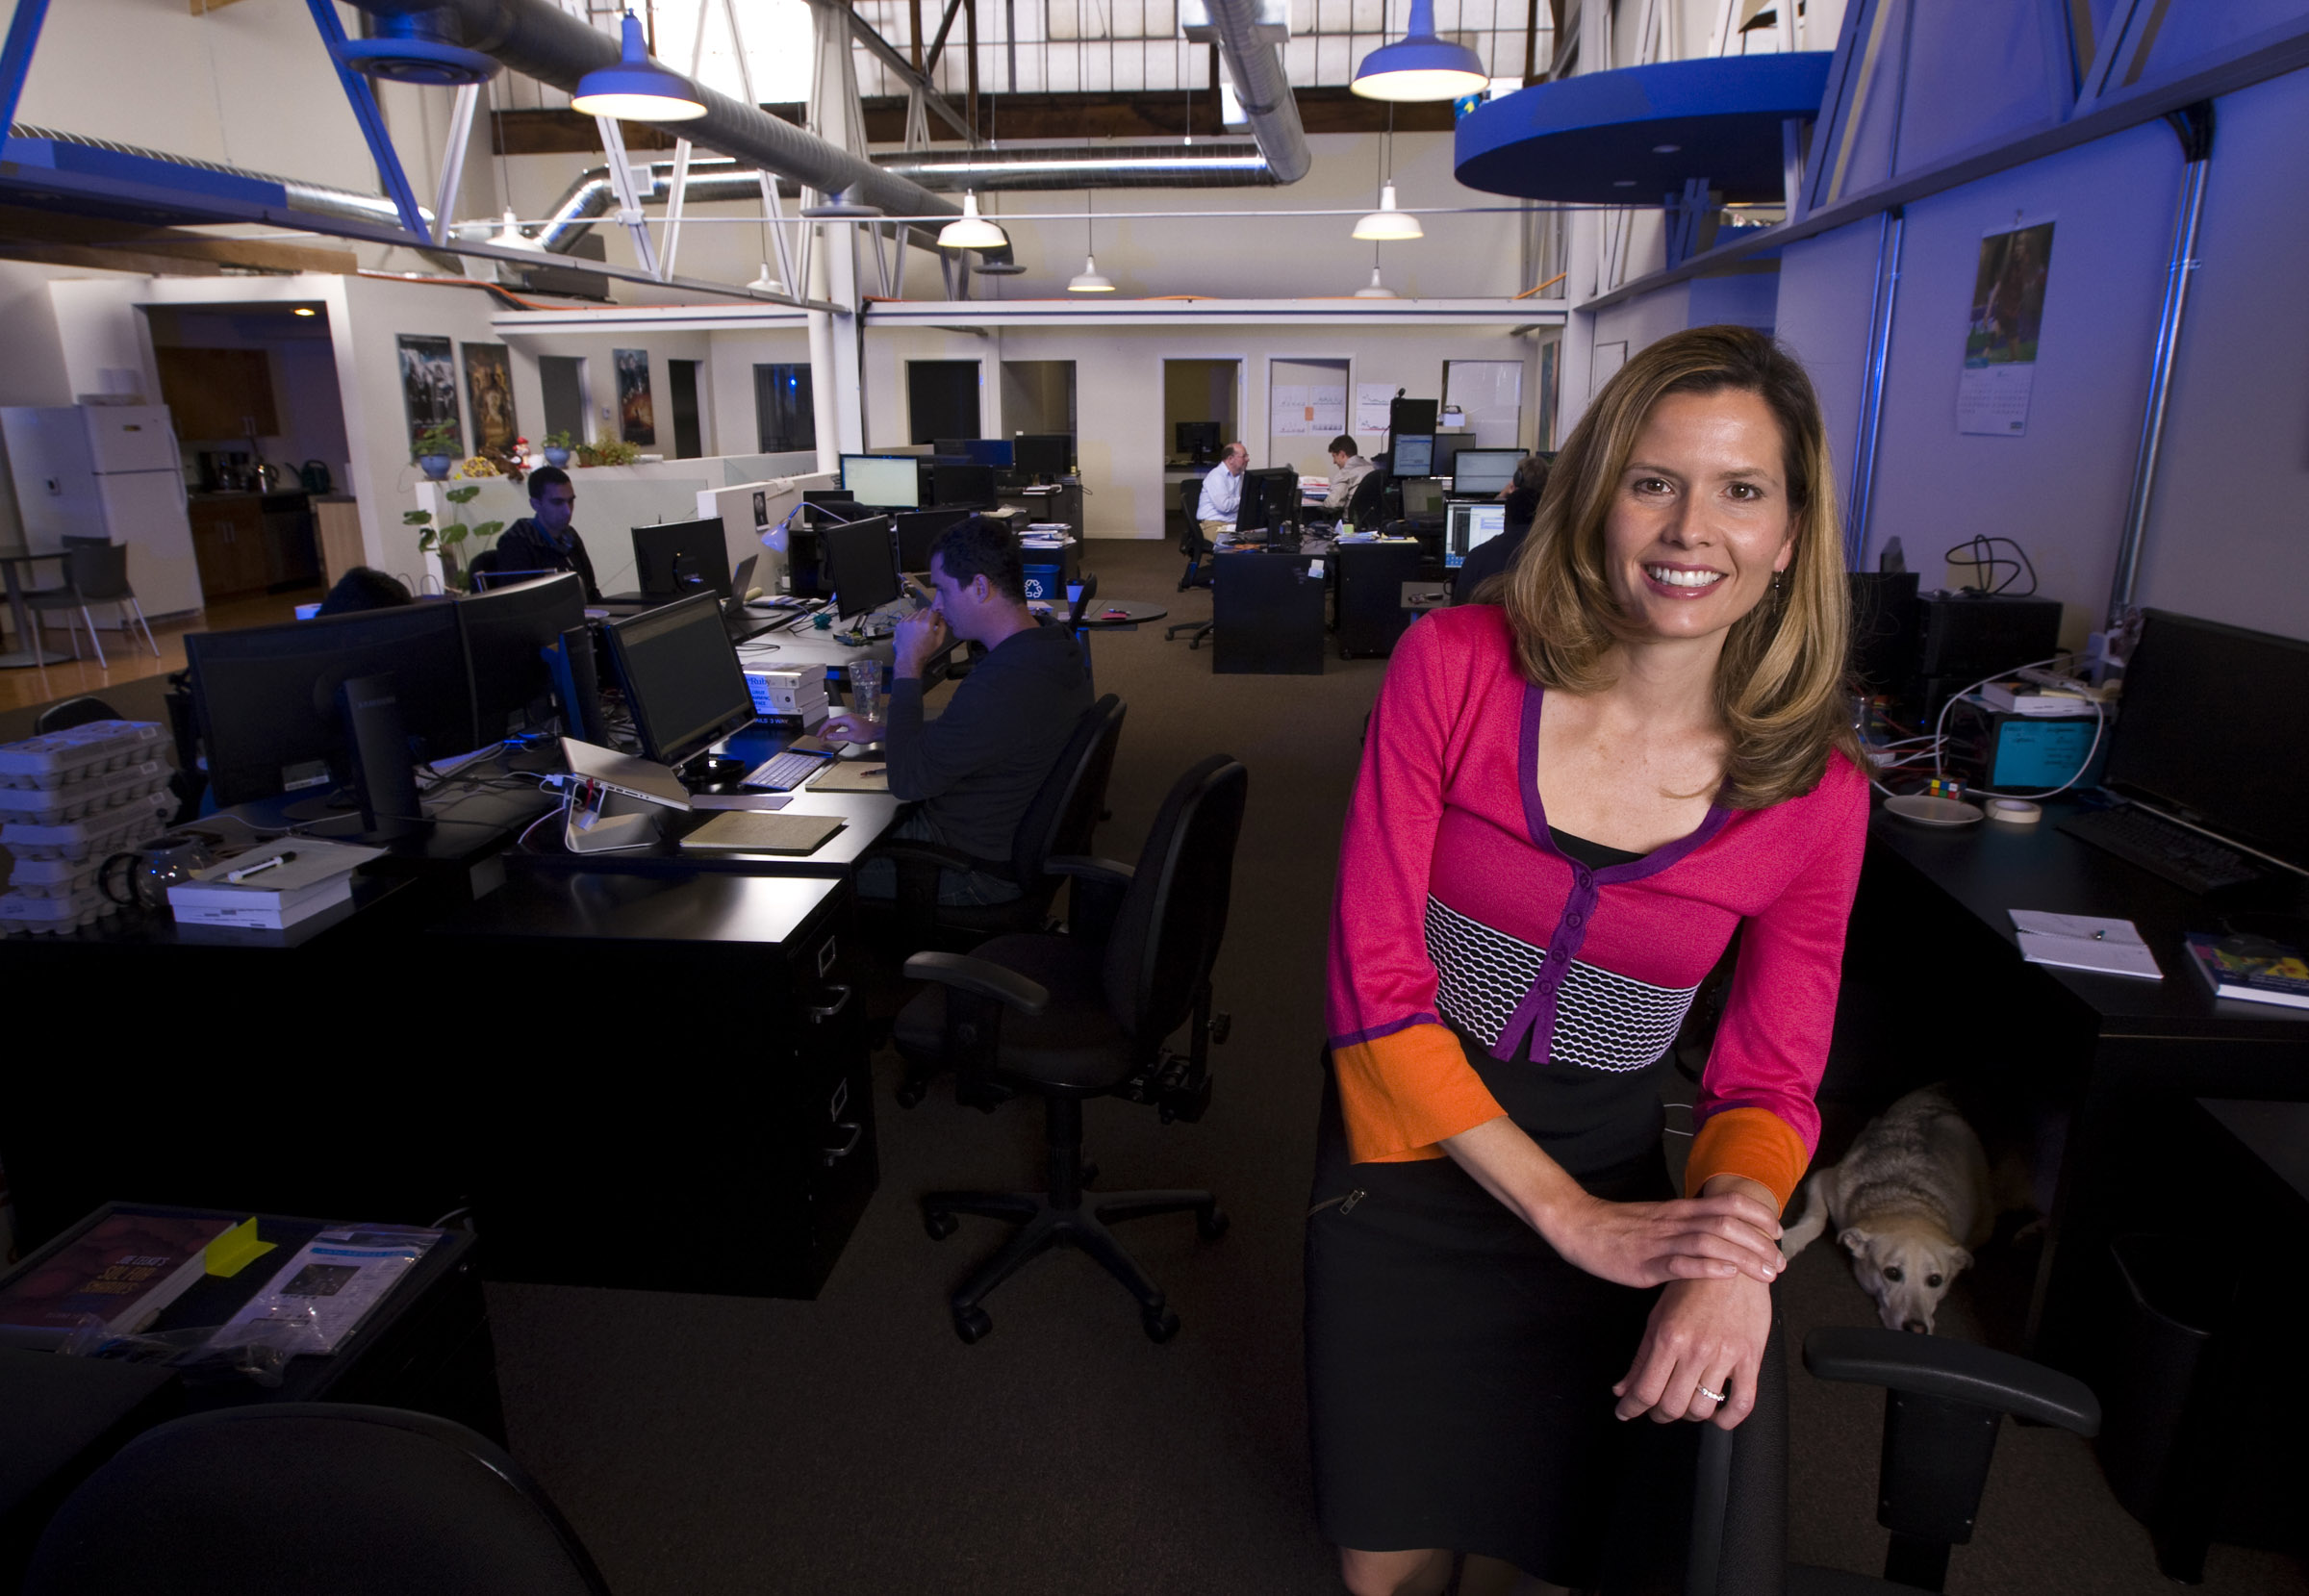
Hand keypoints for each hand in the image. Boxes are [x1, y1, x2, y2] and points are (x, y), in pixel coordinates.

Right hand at [821, 713, 882, 742]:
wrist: (878, 732)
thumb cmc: (867, 733)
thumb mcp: (851, 736)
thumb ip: (838, 736)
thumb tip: (828, 736)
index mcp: (846, 718)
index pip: (830, 722)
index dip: (823, 729)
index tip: (819, 735)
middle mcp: (847, 717)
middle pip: (832, 722)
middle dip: (825, 730)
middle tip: (820, 738)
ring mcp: (850, 719)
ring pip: (836, 724)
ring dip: (830, 731)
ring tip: (825, 738)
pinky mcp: (853, 722)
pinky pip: (841, 725)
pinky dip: (836, 730)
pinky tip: (834, 735)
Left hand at [893, 607, 950, 677]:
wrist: (909, 658)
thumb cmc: (924, 651)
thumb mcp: (939, 640)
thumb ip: (943, 626)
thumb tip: (942, 618)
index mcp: (927, 624)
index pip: (934, 611)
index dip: (937, 615)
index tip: (936, 619)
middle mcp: (916, 621)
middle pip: (924, 610)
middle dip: (928, 615)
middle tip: (928, 623)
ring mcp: (906, 622)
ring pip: (915, 613)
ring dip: (919, 617)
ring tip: (920, 627)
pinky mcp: (900, 624)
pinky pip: (907, 617)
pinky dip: (911, 620)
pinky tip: (913, 628)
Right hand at [1538, 1190, 1785, 1289]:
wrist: (1579, 1225)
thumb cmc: (1619, 1227)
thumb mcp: (1659, 1220)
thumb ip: (1688, 1226)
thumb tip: (1720, 1238)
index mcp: (1680, 1210)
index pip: (1728, 1203)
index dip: (1758, 1215)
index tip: (1779, 1231)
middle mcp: (1676, 1221)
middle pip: (1728, 1223)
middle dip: (1760, 1242)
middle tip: (1781, 1261)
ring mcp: (1661, 1242)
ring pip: (1711, 1241)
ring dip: (1744, 1256)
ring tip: (1767, 1272)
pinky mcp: (1645, 1263)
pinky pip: (1681, 1262)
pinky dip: (1708, 1267)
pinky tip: (1727, 1275)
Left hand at [1613, 1275, 1772, 1427]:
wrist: (1733, 1262)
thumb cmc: (1693, 1286)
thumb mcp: (1659, 1316)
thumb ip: (1641, 1356)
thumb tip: (1622, 1389)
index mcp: (1669, 1337)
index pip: (1645, 1390)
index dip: (1631, 1408)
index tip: (1625, 1413)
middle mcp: (1696, 1349)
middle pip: (1673, 1406)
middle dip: (1659, 1414)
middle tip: (1656, 1411)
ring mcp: (1725, 1355)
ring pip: (1704, 1408)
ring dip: (1690, 1415)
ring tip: (1686, 1406)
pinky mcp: (1750, 1357)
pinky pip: (1743, 1402)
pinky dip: (1728, 1419)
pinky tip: (1718, 1416)